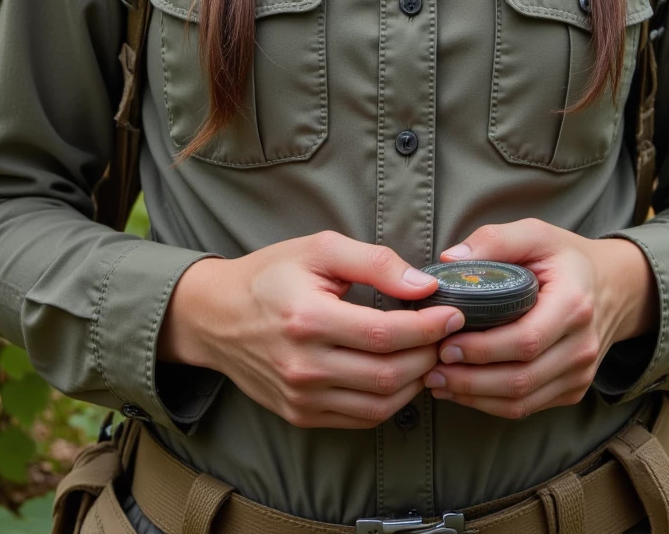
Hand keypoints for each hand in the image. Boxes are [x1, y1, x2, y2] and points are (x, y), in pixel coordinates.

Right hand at [157, 232, 465, 428]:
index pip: (383, 333)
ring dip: (417, 381)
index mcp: (306, 317)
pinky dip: (391, 400)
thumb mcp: (320, 249)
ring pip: (380, 403)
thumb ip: (375, 262)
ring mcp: (301, 396)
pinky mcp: (301, 415)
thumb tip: (424, 284)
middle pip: (388, 373)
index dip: (428, 326)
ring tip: (430, 352)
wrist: (216, 317)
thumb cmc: (271, 274)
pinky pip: (361, 418)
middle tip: (448, 333)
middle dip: (429, 354)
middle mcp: (302, 365)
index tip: (453, 312)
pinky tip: (403, 374)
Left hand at [421, 220, 657, 418]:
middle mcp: (582, 346)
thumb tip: (450, 259)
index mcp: (574, 304)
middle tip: (431, 368)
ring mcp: (581, 373)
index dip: (483, 349)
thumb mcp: (536, 234)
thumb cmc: (565, 258)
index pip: (526, 339)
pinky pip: (529, 407)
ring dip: (475, 397)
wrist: (613, 286)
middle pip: (521, 378)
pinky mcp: (573, 389)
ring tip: (438, 382)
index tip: (445, 343)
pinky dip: (491, 404)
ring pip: (522, 401)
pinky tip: (462, 390)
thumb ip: (495, 240)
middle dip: (470, 379)